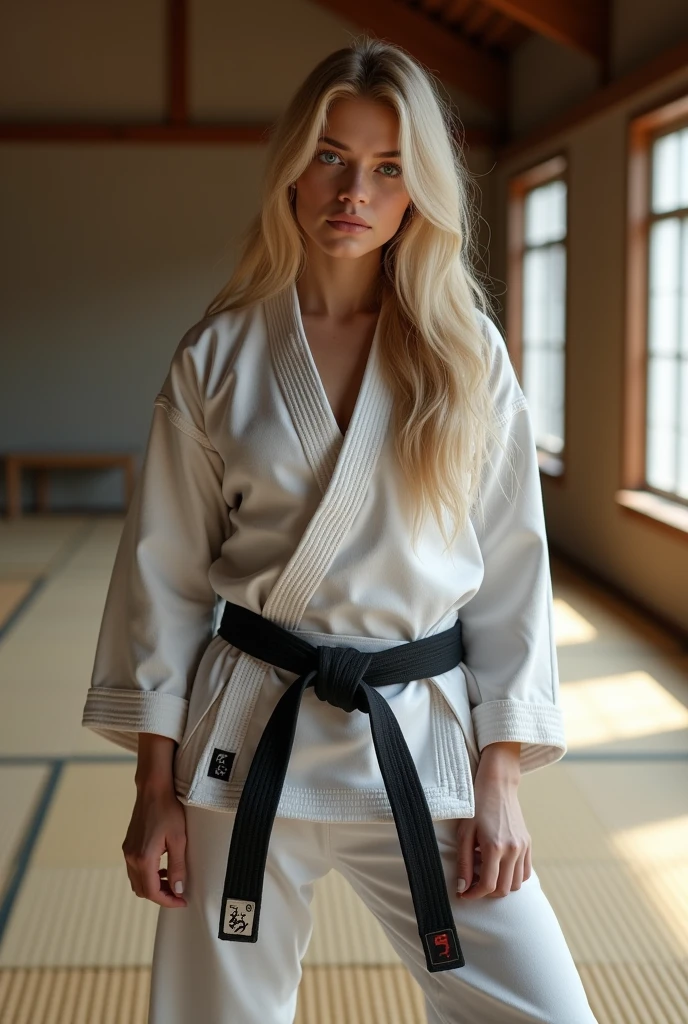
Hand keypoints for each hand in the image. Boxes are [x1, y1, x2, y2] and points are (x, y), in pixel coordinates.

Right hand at [122, 781, 188, 907]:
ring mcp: (127, 851)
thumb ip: (178, 867)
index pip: (152, 891)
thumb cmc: (168, 810)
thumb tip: (178, 890)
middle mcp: (131, 857)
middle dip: (160, 895)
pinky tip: (162, 868)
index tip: (182, 901)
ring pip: (137, 881)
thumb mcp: (179, 839)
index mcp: (143, 858)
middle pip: (142, 890)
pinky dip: (147, 875)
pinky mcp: (128, 846)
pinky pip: (135, 870)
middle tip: (178, 893)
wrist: (153, 790)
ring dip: (153, 886)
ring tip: (172, 881)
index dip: (167, 900)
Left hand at [455, 742, 531, 898]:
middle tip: (472, 885)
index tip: (463, 894)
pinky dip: (514, 878)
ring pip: (517, 885)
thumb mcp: (464, 834)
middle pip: (503, 889)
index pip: (487, 885)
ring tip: (485, 874)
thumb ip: (464, 863)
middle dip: (486, 893)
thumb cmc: (476, 807)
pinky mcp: (528, 844)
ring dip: (500, 887)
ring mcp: (523, 847)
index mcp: (494, 847)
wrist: (498, 786)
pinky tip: (500, 868)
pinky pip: (526, 873)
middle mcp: (512, 850)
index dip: (473, 895)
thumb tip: (462, 888)